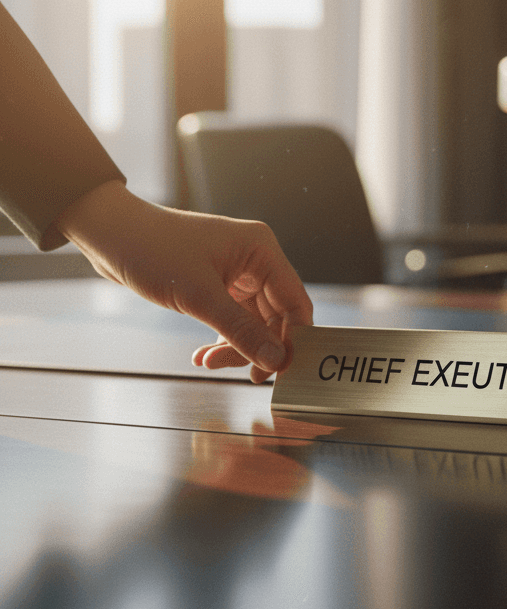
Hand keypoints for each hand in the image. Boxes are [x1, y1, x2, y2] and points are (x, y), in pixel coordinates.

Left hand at [57, 180, 313, 381]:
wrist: (109, 233)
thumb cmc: (152, 249)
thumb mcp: (198, 296)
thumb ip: (240, 331)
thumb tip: (275, 361)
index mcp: (261, 250)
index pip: (295, 301)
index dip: (294, 339)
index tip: (283, 372)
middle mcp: (255, 259)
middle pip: (275, 316)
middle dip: (258, 347)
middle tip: (245, 375)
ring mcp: (237, 272)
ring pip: (253, 322)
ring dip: (235, 347)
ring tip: (208, 363)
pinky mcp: (217, 283)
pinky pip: (232, 318)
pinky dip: (221, 339)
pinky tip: (202, 355)